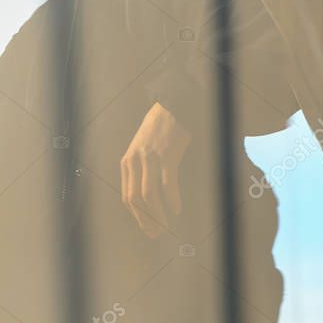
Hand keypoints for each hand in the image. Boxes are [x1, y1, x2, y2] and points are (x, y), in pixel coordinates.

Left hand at [121, 102, 191, 237]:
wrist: (170, 108)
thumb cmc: (158, 131)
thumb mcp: (142, 150)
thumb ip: (141, 169)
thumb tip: (147, 196)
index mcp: (127, 163)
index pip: (128, 197)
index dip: (137, 216)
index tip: (147, 228)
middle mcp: (135, 162)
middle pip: (136, 199)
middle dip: (145, 220)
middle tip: (156, 233)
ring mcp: (151, 158)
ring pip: (150, 194)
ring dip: (158, 214)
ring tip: (165, 225)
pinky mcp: (167, 155)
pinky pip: (168, 183)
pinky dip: (172, 199)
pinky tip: (176, 209)